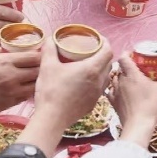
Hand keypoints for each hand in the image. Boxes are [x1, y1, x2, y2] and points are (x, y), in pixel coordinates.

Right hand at [0, 48, 40, 115]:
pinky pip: (27, 96)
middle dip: (42, 67)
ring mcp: (13, 91)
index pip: (33, 57)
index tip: (42, 54)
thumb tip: (11, 49)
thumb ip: (0, 51)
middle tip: (43, 66)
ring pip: (35, 84)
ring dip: (37, 81)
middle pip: (38, 70)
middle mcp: (13, 75)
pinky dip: (29, 91)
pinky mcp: (11, 103)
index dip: (40, 55)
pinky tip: (26, 88)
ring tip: (36, 78)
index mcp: (6, 61)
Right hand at [21, 39, 114, 156]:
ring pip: (106, 76)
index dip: (104, 42)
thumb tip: (51, 39)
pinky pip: (100, 88)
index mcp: (91, 69)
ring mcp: (97, 94)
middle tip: (91, 49)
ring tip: (89, 64)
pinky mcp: (93, 104)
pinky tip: (84, 81)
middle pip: (109, 63)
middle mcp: (99, 81)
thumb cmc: (51, 91)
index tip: (97, 38)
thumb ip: (50, 49)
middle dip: (103, 54)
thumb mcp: (47, 66)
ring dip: (101, 68)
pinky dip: (96, 81)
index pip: (108, 51)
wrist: (52, 119)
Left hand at [109, 56, 156, 145]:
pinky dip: (114, 89)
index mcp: (132, 74)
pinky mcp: (113, 102)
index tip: (134, 56)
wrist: (138, 125)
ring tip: (129, 80)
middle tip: (136, 70)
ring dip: (120, 77)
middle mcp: (121, 80)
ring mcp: (115, 91)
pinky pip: (110, 91)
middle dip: (126, 67)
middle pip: (120, 68)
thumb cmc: (151, 105)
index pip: (123, 58)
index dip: (127, 54)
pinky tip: (120, 91)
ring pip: (114, 79)